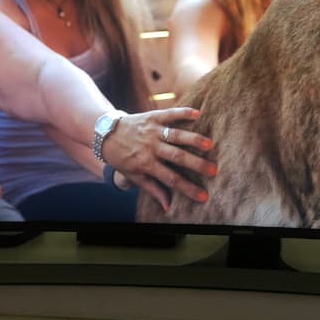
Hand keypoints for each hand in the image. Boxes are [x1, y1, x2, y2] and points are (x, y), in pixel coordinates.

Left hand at [102, 107, 216, 211]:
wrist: (105, 134)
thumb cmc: (122, 158)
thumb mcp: (134, 176)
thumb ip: (153, 189)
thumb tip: (168, 207)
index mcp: (146, 164)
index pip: (171, 179)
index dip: (188, 189)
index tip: (204, 196)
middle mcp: (151, 148)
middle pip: (177, 157)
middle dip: (196, 164)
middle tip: (213, 170)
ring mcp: (152, 131)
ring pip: (176, 135)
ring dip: (193, 139)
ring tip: (209, 145)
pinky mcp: (153, 117)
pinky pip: (170, 114)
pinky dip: (183, 113)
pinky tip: (198, 113)